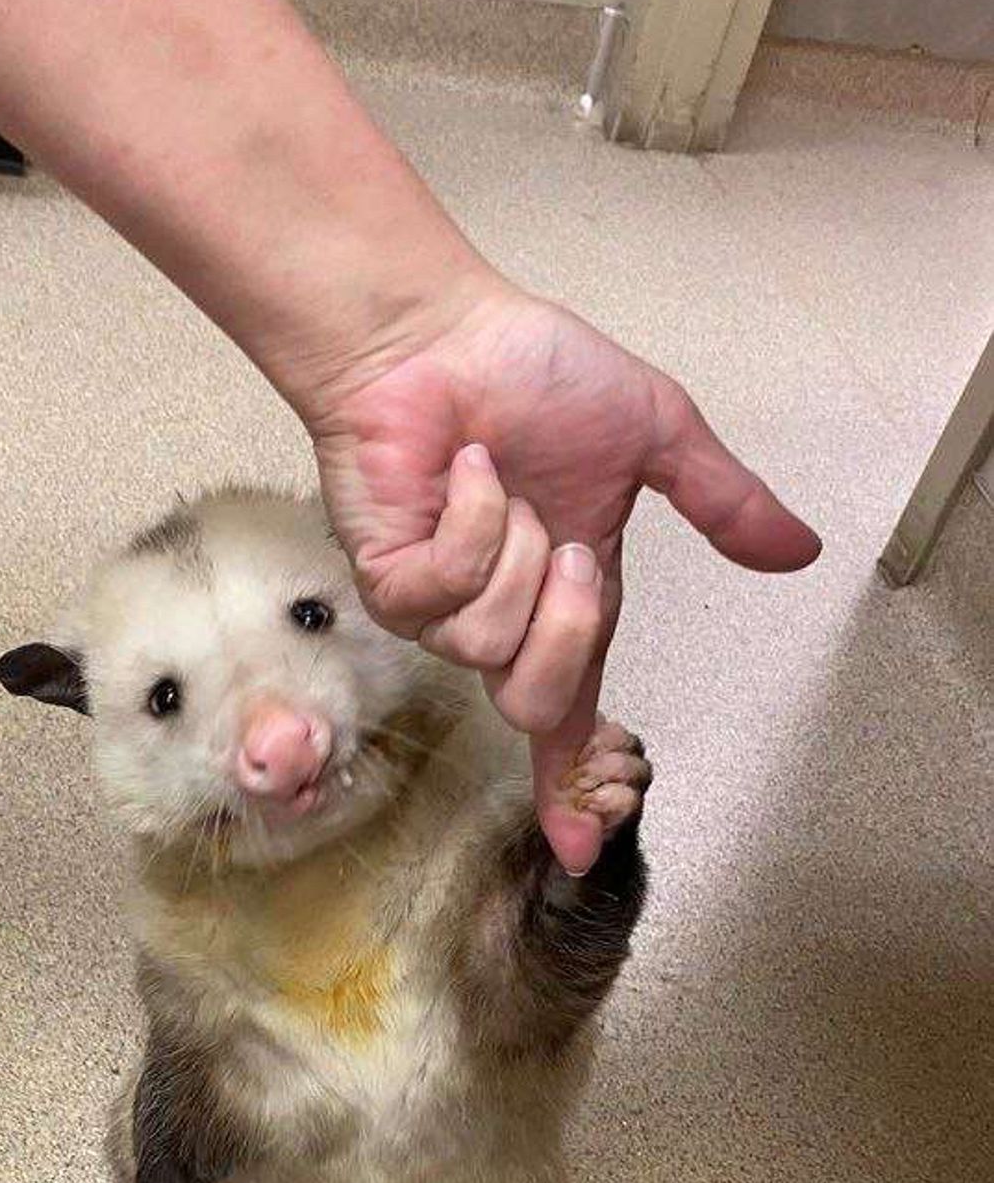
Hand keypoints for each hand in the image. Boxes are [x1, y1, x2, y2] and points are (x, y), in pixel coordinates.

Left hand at [305, 276, 820, 872]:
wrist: (439, 334)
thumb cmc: (528, 376)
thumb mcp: (653, 435)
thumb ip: (721, 501)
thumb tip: (796, 551)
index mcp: (565, 603)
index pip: (569, 717)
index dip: (574, 786)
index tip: (580, 848)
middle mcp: (501, 619)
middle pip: (535, 701)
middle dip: (568, 627)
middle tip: (568, 546)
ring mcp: (438, 608)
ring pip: (489, 645)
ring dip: (512, 553)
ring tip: (497, 482)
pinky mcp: (387, 583)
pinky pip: (443, 595)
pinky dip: (468, 524)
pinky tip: (459, 472)